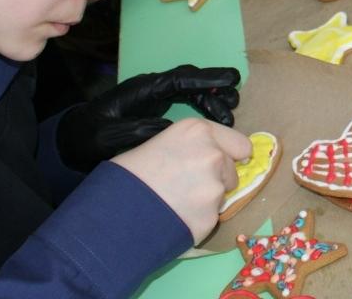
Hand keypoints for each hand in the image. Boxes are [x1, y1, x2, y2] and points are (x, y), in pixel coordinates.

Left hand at [57, 64, 241, 172]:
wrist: (74, 140)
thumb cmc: (89, 137)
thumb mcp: (110, 136)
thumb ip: (139, 130)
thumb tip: (170, 128)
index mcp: (141, 90)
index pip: (179, 79)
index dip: (206, 79)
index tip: (230, 80)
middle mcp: (152, 88)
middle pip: (189, 81)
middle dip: (214, 88)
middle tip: (235, 102)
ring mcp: (155, 97)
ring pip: (191, 91)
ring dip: (212, 101)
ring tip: (231, 115)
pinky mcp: (157, 108)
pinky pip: (186, 103)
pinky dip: (203, 110)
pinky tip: (215, 122)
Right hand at [111, 118, 250, 242]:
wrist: (111, 211)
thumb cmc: (126, 173)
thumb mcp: (155, 144)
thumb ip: (186, 147)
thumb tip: (194, 157)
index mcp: (198, 131)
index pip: (240, 144)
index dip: (229, 155)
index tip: (221, 163)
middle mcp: (213, 155)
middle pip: (231, 171)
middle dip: (216, 179)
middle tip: (186, 186)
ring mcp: (214, 188)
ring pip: (221, 195)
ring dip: (206, 200)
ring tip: (175, 203)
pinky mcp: (211, 217)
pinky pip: (209, 218)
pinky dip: (196, 220)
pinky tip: (174, 218)